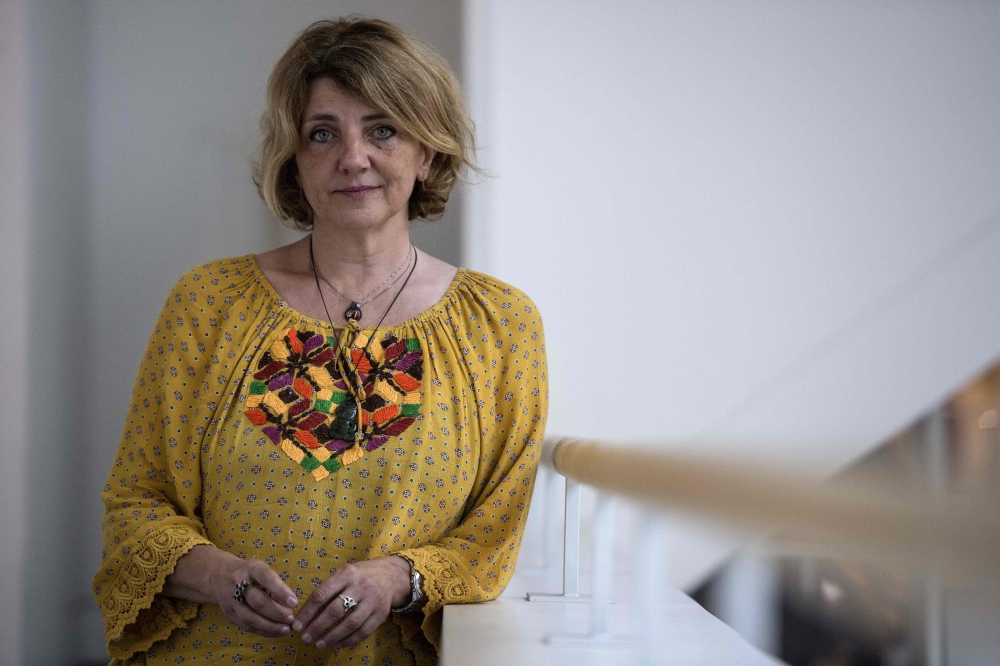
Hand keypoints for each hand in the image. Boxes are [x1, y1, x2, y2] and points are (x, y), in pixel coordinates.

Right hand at [163, 544, 298, 637]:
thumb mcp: (262, 570)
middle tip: (291, 619)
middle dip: (276, 612)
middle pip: (257, 601)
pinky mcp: (229, 614)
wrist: (220, 576)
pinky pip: (247, 626)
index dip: (281, 591)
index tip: (294, 602)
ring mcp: (231, 600)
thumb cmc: (250, 574)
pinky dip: (263, 631)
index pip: (266, 578)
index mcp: (251, 568)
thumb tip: (290, 606)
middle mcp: (238, 583)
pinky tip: (276, 632)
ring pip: (250, 618)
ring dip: (270, 626)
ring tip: (286, 629)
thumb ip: (276, 585)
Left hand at [293, 556, 411, 649]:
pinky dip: (349, 640)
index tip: (297, 625)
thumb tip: (306, 615)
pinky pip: (363, 632)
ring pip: (350, 623)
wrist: (391, 576)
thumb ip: (327, 592)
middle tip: (305, 637)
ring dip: (332, 637)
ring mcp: (373, 601)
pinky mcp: (381, 614)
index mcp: (347, 574)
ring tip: (319, 644)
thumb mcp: (344, 575)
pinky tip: (337, 644)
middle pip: (335, 610)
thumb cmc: (360, 576)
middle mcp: (361, 586)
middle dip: (317, 626)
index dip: (308, 612)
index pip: (322, 594)